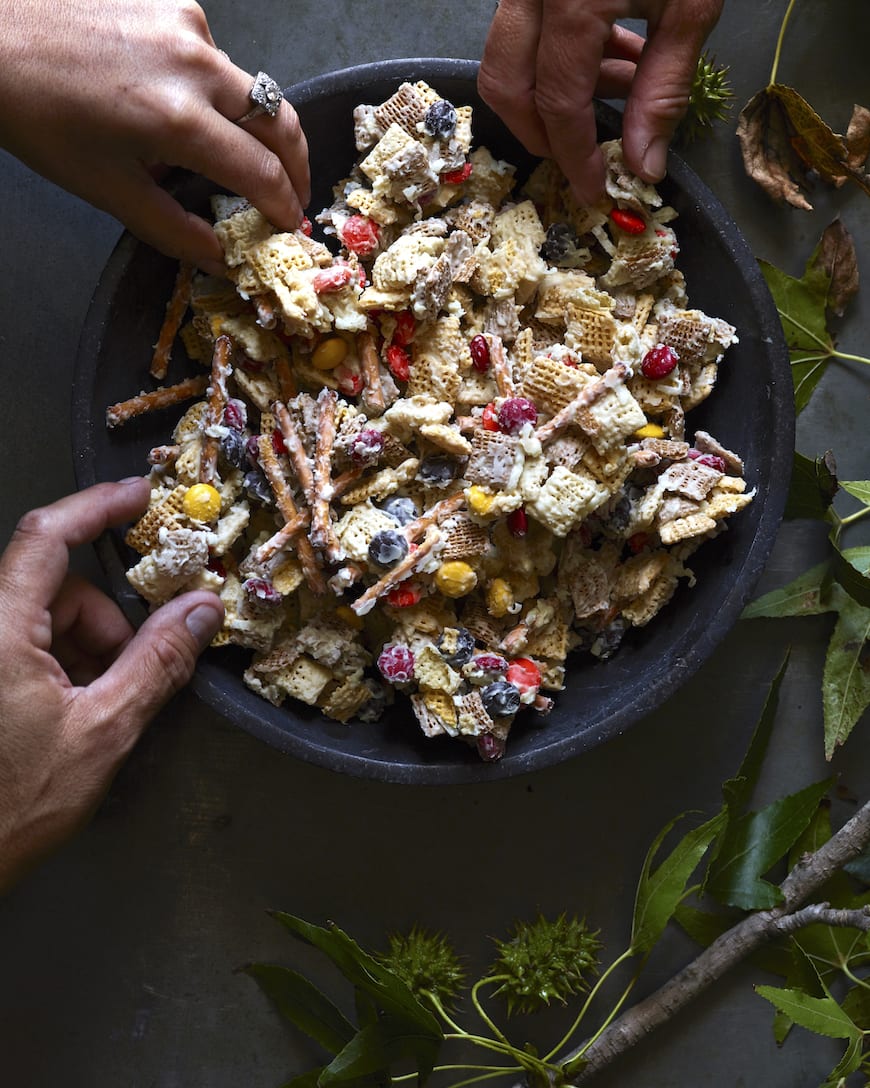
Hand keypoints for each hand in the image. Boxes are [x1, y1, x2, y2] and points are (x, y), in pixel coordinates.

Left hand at [0, 0, 309, 274]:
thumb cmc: (36, 112)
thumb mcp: (105, 188)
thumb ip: (172, 229)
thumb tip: (218, 256)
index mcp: (179, 118)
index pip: (263, 172)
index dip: (283, 206)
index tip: (287, 227)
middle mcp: (196, 65)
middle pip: (280, 122)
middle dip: (296, 166)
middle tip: (293, 197)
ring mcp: (188, 27)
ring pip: (250, 89)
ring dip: (253, 128)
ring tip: (231, 156)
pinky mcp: (175, 5)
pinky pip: (215, 58)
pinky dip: (212, 90)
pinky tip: (179, 101)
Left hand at [0, 478, 223, 892]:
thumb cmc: (12, 804)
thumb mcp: (102, 731)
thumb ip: (157, 662)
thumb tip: (203, 607)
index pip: (47, 536)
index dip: (98, 506)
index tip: (142, 496)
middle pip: (55, 587)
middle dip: (103, 622)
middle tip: (124, 676)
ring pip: (42, 618)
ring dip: (82, 650)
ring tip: (91, 712)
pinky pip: (23, 645)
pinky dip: (57, 667)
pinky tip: (67, 717)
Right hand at [479, 0, 723, 205]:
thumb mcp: (691, 3)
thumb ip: (663, 90)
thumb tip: (643, 165)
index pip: (559, 103)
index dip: (576, 157)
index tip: (596, 191)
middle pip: (507, 85)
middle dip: (543, 134)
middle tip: (586, 155)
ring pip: (505, 60)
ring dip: (551, 98)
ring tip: (616, 94)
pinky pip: (523, 30)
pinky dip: (559, 60)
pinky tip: (611, 58)